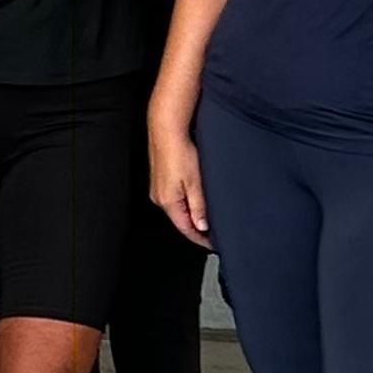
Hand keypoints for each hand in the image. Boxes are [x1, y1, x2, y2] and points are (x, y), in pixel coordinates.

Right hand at [148, 123, 208, 248]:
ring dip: (191, 215)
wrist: (166, 129)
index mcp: (168, 202)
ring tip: (208, 216)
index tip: (213, 243)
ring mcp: (157, 188)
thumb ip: (198, 208)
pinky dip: (185, 204)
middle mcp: (159, 198)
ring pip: (177, 209)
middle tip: (215, 232)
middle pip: (180, 221)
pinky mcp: (159, 179)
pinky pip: (173, 199)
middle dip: (197, 228)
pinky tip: (194, 198)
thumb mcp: (195, 183)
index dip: (201, 238)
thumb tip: (202, 226)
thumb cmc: (179, 151)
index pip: (186, 229)